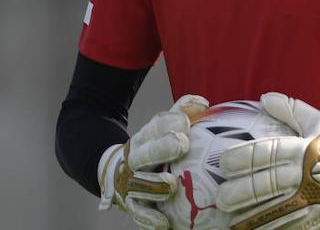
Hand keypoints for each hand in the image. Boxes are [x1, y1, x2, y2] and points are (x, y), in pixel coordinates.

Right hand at [98, 94, 210, 228]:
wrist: (116, 173)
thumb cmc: (154, 148)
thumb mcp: (162, 128)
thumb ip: (182, 113)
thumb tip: (203, 103)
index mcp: (144, 138)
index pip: (154, 126)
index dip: (168, 123)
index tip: (185, 122)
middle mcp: (135, 158)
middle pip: (145, 152)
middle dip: (162, 147)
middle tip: (181, 144)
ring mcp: (130, 182)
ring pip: (139, 183)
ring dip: (155, 183)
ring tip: (171, 184)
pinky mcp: (131, 204)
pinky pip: (139, 212)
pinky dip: (150, 217)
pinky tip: (164, 222)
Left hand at [215, 92, 319, 229]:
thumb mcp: (319, 121)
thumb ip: (290, 109)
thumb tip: (264, 97)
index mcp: (303, 150)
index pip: (268, 153)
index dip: (244, 158)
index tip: (224, 165)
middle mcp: (305, 176)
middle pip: (268, 185)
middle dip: (242, 192)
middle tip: (221, 198)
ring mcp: (312, 200)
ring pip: (277, 211)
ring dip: (252, 217)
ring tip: (230, 221)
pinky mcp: (319, 218)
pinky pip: (293, 228)